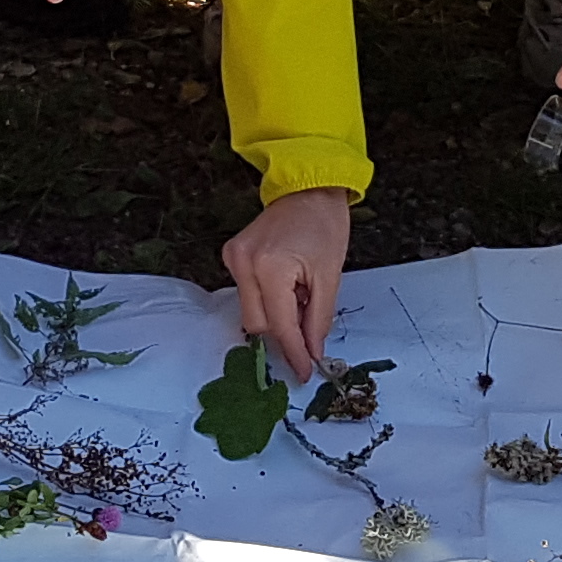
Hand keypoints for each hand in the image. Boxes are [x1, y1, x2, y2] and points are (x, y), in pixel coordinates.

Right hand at [221, 187, 348, 379]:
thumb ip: (318, 319)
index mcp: (270, 267)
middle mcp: (243, 263)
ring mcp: (233, 258)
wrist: (308, 189)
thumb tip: (312, 352)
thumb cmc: (324, 225)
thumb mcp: (329, 276)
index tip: (304, 372)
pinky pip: (247, 294)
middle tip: (310, 328)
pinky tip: (287, 285)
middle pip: (258, 324)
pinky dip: (268, 299)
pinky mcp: (231, 256)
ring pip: (251, 312)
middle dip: (284, 333)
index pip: (279, 324)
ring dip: (277, 315)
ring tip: (301, 295)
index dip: (293, 352)